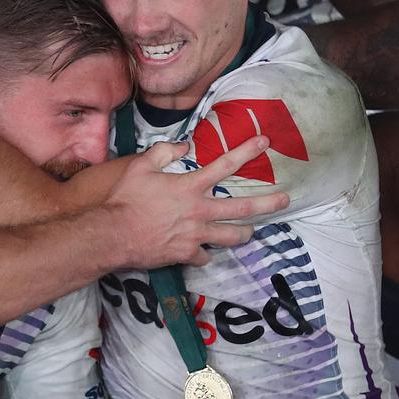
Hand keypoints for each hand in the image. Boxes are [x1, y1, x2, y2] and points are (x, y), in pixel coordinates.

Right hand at [107, 136, 289, 267]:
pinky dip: (205, 253)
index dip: (246, 151)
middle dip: (268, 203)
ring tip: (251, 231)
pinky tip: (204, 251)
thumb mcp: (140, 166)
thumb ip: (164, 151)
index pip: (224, 165)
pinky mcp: (186, 254)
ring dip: (244, 233)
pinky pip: (204, 255)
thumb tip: (184, 143)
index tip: (265, 142)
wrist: (112, 234)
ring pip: (231, 236)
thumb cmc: (125, 199)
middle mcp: (199, 210)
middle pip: (242, 208)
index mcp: (190, 186)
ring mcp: (195, 235)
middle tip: (285, 199)